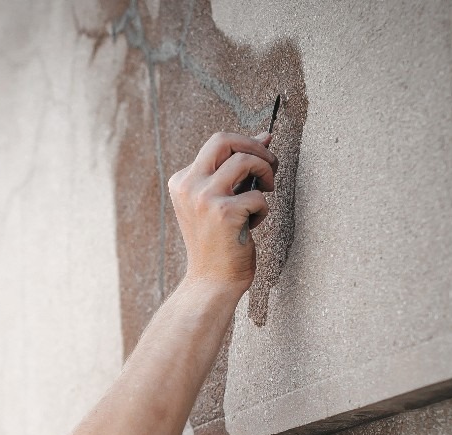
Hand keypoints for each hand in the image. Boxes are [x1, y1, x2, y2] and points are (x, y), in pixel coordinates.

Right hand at [167, 132, 277, 290]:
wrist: (211, 281)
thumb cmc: (219, 241)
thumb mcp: (222, 199)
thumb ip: (237, 168)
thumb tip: (266, 135)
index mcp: (182, 181)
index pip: (217, 144)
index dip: (246, 146)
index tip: (263, 159)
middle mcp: (188, 185)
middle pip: (224, 139)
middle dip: (255, 147)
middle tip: (270, 165)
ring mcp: (203, 197)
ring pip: (244, 160)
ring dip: (265, 173)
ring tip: (266, 192)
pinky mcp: (223, 212)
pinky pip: (257, 195)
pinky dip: (262, 209)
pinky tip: (252, 226)